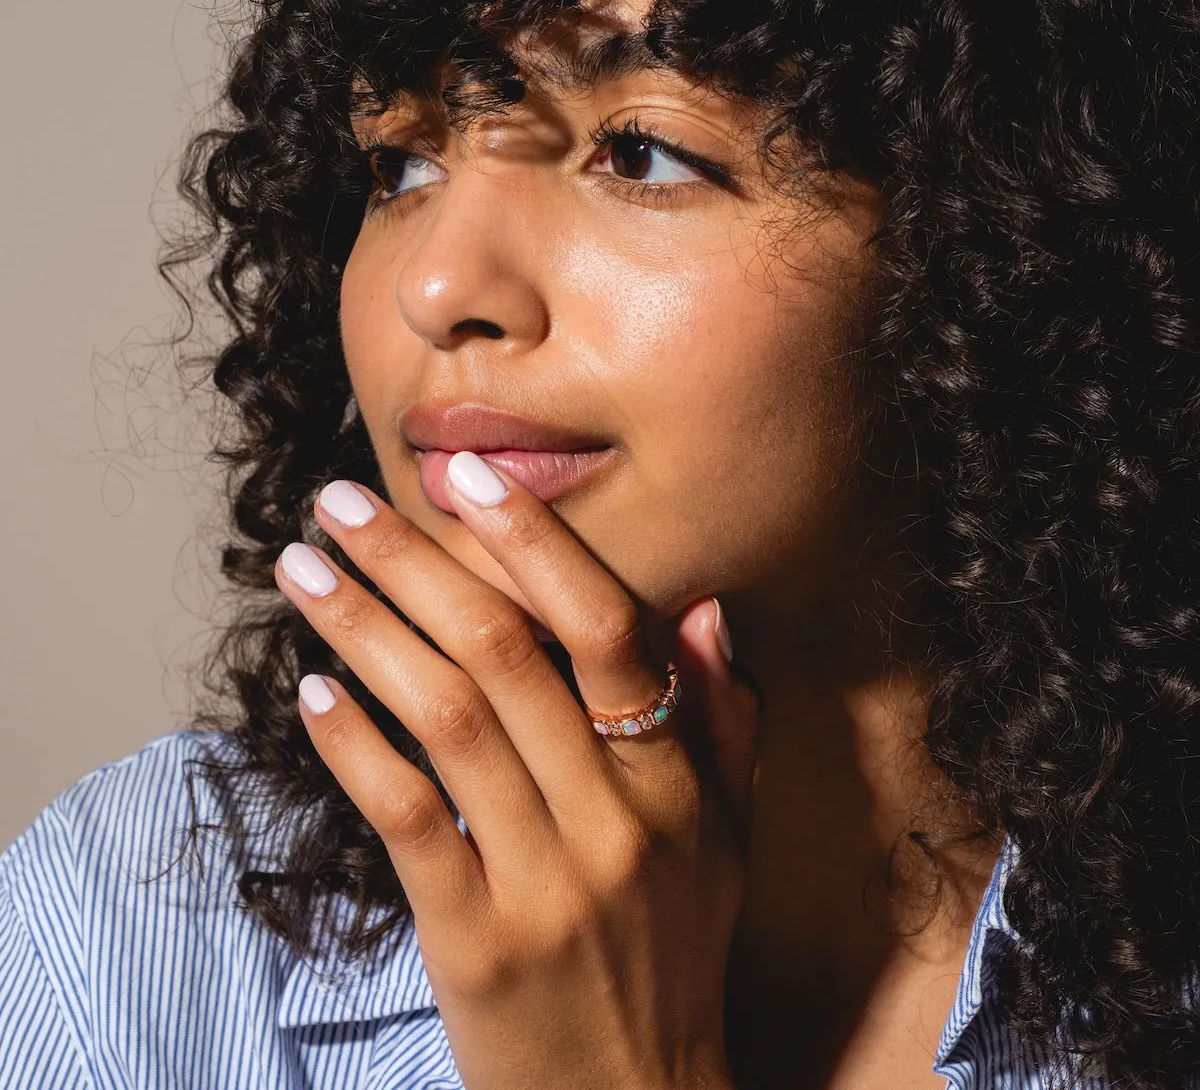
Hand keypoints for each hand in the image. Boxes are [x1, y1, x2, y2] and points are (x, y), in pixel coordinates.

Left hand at [274, 455, 759, 1089]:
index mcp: (678, 784)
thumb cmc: (674, 956)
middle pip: (504, 653)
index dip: (534, 541)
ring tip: (302, 572)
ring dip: (364, 631)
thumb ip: (724, 720)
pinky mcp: (474, 942)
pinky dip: (356, 747)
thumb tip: (702, 609)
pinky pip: (405, 820)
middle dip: (413, 562)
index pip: (607, 630)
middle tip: (340, 503)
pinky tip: (314, 692)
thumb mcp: (728, 839)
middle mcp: (616, 821)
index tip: (465, 476)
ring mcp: (544, 883)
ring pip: (446, 718)